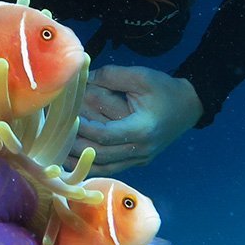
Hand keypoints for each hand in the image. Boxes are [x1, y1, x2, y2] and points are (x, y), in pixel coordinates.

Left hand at [65, 65, 203, 175]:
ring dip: (82, 161)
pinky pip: (112, 168)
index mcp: (142, 130)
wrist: (189, 105)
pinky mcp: (138, 160)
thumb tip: (84, 76)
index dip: (84, 130)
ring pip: (106, 167)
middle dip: (77, 148)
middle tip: (54, 140)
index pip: (105, 135)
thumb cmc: (164, 89)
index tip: (65, 121)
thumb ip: (111, 76)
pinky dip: (93, 166)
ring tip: (58, 154)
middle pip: (102, 155)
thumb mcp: (141, 76)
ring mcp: (140, 158)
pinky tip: (76, 162)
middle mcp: (141, 149)